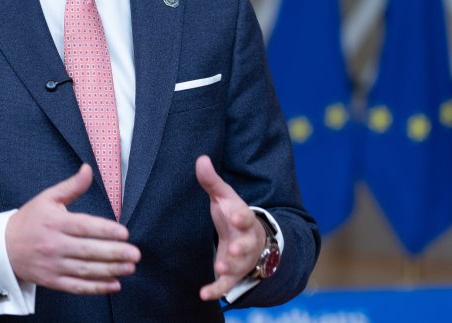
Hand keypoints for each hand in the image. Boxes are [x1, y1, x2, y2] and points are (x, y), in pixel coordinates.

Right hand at [5, 163, 139, 294]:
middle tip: (134, 254)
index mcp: (54, 222)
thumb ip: (72, 186)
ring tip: (129, 268)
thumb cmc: (29, 220)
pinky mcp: (52, 281)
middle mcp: (54, 244)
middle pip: (88, 250)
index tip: (124, 233)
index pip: (83, 227)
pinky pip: (76, 286)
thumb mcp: (47, 198)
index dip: (105, 230)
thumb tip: (88, 169)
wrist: (3, 247)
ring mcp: (52, 265)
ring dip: (110, 270)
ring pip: (85, 270)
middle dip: (114, 253)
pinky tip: (113, 284)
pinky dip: (95, 287)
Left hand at [195, 155, 263, 300]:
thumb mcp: (224, 196)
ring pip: (239, 266)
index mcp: (244, 219)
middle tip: (232, 248)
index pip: (245, 216)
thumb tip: (201, 158)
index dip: (240, 216)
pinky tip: (204, 294)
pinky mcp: (233, 274)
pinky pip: (227, 285)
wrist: (251, 238)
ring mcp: (242, 259)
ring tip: (219, 269)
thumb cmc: (233, 214)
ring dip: (230, 268)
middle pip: (246, 244)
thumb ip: (212, 181)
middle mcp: (246, 240)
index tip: (234, 215)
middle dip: (240, 247)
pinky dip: (217, 290)